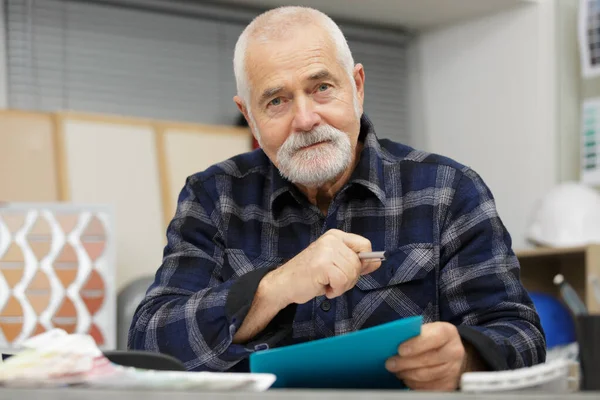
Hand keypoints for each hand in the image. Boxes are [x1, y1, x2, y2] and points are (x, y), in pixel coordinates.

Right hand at [265, 229, 380, 305]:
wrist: (283, 284)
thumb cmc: (309, 276)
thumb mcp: (335, 265)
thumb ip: (355, 262)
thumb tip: (378, 261)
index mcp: (336, 236)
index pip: (365, 245)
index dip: (363, 262)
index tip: (352, 272)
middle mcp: (332, 240)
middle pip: (359, 262)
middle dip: (350, 278)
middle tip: (332, 281)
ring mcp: (327, 251)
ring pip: (352, 273)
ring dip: (342, 286)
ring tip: (326, 283)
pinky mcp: (322, 264)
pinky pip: (342, 281)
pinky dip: (335, 290)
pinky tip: (324, 288)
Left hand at [385, 322, 466, 390]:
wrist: (451, 353)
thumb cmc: (433, 339)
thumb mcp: (426, 330)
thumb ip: (413, 334)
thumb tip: (392, 341)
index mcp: (447, 332)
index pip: (432, 337)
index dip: (415, 344)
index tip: (400, 350)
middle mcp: (454, 351)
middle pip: (427, 359)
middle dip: (405, 363)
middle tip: (390, 364)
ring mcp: (453, 369)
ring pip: (426, 375)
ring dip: (407, 374)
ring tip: (397, 371)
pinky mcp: (449, 384)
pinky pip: (428, 387)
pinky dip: (414, 384)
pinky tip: (406, 378)